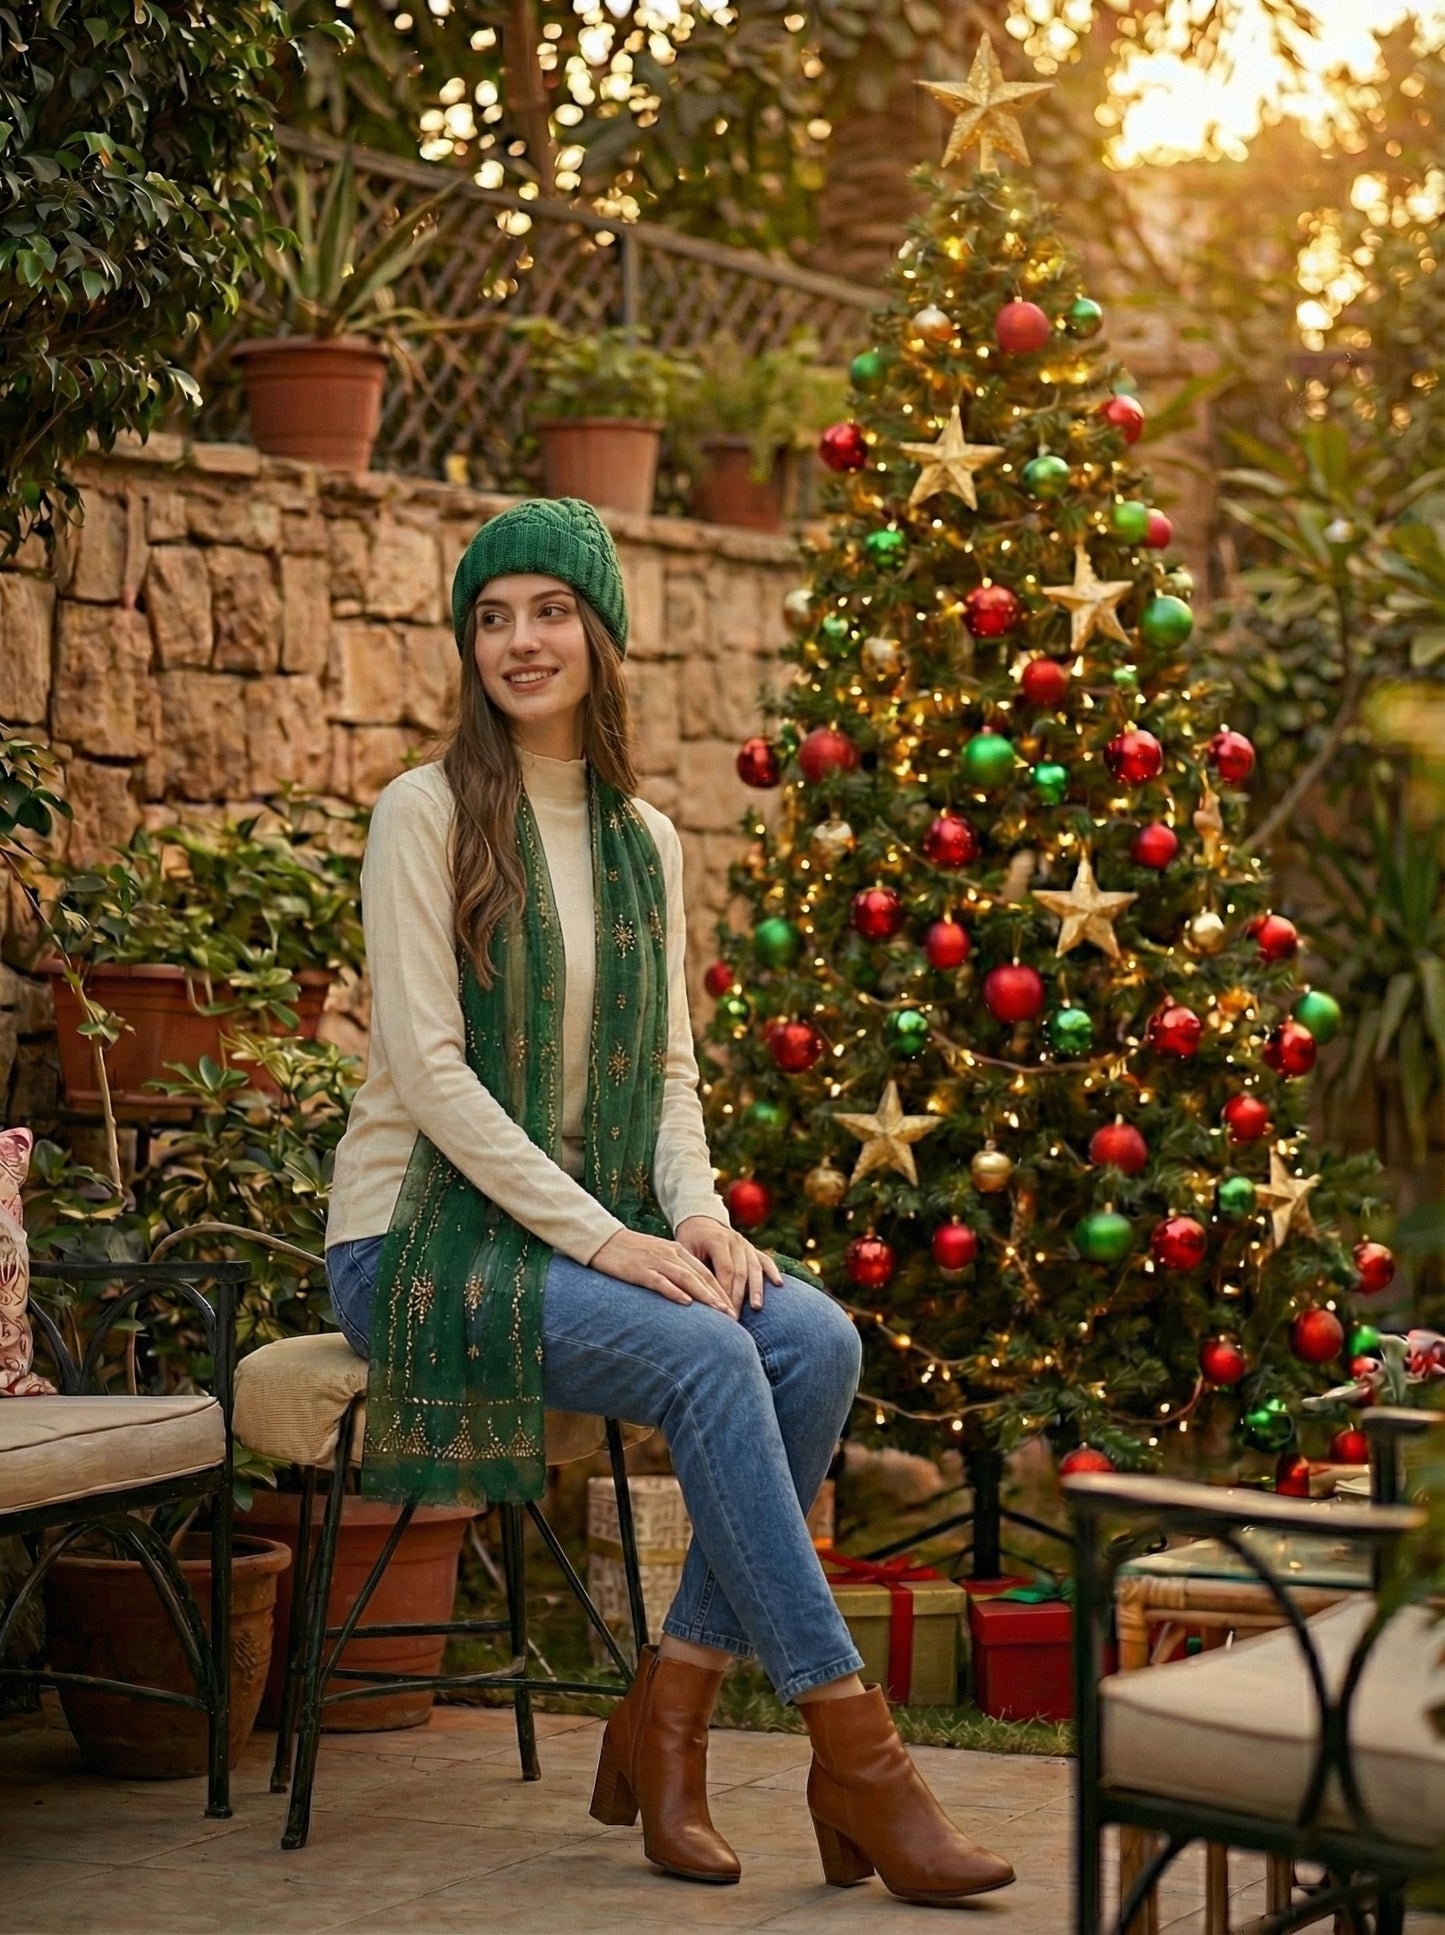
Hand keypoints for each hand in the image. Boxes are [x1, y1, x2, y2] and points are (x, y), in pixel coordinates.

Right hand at [590, 1228, 738, 1316]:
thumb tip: (690, 1292)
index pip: (705, 1272)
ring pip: (686, 1279)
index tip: (732, 1306)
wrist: (603, 1240)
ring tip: (718, 1311)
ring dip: (704, 1296)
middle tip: (732, 1314)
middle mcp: (670, 1255)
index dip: (720, 1289)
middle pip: (700, 1276)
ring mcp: (656, 1262)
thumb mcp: (658, 1257)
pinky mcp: (640, 1271)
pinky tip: (686, 1303)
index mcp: (677, 1251)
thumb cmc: (630, 1252)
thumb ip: (674, 1270)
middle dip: (718, 1296)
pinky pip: (661, 1282)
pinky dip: (675, 1292)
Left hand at [675, 1216, 782, 1315]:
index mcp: (718, 1240)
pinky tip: (779, 1284)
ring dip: (756, 1290)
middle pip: (740, 1272)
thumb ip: (693, 1269)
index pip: (725, 1270)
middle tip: (735, 1318)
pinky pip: (766, 1260)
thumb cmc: (690, 1242)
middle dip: (738, 1297)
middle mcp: (735, 1240)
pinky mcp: (753, 1248)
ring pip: (755, 1268)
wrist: (700, 1222)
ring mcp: (746, 1244)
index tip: (723, 1311)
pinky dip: (773, 1272)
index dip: (725, 1291)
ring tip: (756, 1308)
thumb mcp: (685, 1251)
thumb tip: (694, 1296)